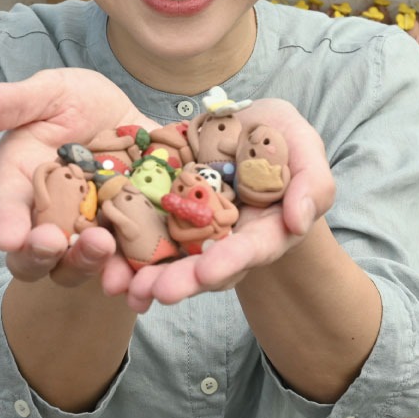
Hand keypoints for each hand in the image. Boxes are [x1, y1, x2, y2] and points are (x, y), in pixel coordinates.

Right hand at [0, 68, 151, 288]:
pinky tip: (146, 278)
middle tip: (58, 244)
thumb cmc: (76, 101)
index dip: (5, 223)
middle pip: (40, 253)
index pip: (7, 208)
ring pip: (82, 265)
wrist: (128, 114)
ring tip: (105, 254)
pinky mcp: (130, 232)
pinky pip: (129, 262)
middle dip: (44, 255)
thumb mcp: (49, 93)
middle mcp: (53, 215)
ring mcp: (91, 229)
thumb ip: (10, 103)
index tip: (7, 237)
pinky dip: (136, 274)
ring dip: (90, 267)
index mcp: (23, 181)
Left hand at [121, 99, 334, 311]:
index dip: (231, 261)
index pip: (252, 249)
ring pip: (172, 256)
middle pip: (207, 264)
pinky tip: (106, 258)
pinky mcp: (163, 208)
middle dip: (182, 280)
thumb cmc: (279, 134)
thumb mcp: (302, 144)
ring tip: (122, 287)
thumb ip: (312, 181)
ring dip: (148, 274)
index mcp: (265, 227)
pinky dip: (125, 247)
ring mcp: (193, 225)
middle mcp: (228, 236)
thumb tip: (298, 221)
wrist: (240, 125)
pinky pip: (144, 229)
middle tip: (154, 291)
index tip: (208, 274)